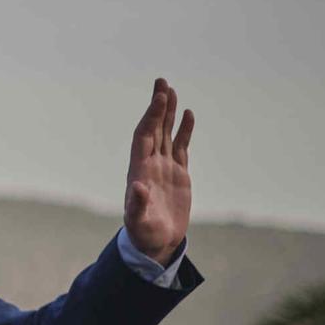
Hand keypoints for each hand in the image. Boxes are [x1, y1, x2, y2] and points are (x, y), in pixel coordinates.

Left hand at [124, 78, 193, 262]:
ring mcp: (164, 168)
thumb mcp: (138, 221)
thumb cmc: (143, 233)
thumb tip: (136, 187)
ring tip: (171, 90)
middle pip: (154, 128)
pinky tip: (188, 114)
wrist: (155, 243)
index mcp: (139, 170)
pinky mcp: (178, 174)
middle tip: (161, 81)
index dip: (150, 116)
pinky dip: (183, 130)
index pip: (144, 136)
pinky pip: (181, 147)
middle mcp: (149, 164)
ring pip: (166, 134)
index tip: (158, 97)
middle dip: (157, 106)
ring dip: (168, 113)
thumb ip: (136, 204)